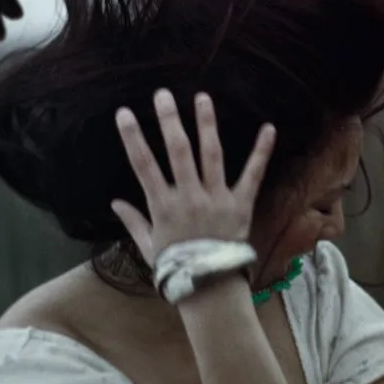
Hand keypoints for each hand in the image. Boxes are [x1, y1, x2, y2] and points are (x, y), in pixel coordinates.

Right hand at [111, 88, 276, 265]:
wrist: (210, 289)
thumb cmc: (176, 268)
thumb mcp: (148, 246)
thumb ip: (133, 221)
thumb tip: (115, 202)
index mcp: (163, 206)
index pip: (143, 164)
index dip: (132, 137)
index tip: (124, 113)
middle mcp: (189, 197)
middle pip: (177, 152)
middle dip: (169, 120)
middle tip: (163, 94)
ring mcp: (216, 199)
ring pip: (211, 155)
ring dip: (206, 125)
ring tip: (202, 98)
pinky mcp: (241, 205)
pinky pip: (252, 175)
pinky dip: (261, 152)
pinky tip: (269, 128)